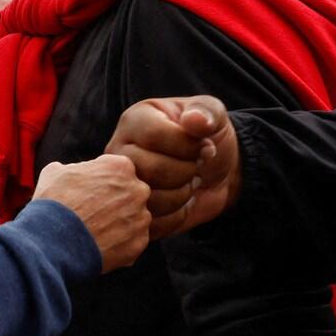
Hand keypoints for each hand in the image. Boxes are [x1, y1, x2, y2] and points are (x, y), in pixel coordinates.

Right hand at [33, 155, 151, 272]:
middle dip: (115, 201)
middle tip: (94, 213)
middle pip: (130, 194)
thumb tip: (78, 174)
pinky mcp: (139, 242)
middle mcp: (138, 190)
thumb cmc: (54, 203)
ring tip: (96, 231)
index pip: (117, 170)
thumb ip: (77, 168)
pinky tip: (101, 244)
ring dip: (120, 223)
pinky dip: (121, 243)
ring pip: (134, 218)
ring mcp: (141, 217)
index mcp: (121, 167)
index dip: (101, 181)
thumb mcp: (56, 171)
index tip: (89, 192)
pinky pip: (133, 240)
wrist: (54, 241)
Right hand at [105, 95, 240, 239]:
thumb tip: (194, 120)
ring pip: (149, 199)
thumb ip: (206, 112)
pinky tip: (181, 201)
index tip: (207, 147)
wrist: (215, 175)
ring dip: (182, 195)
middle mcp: (120, 151)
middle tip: (197, 167)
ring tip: (188, 182)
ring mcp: (122, 184)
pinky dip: (176, 216)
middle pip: (149, 169)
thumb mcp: (214, 116)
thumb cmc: (208, 139)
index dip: (187, 146)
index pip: (153, 135)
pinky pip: (151, 223)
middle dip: (186, 172)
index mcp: (135, 121)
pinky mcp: (131, 212)